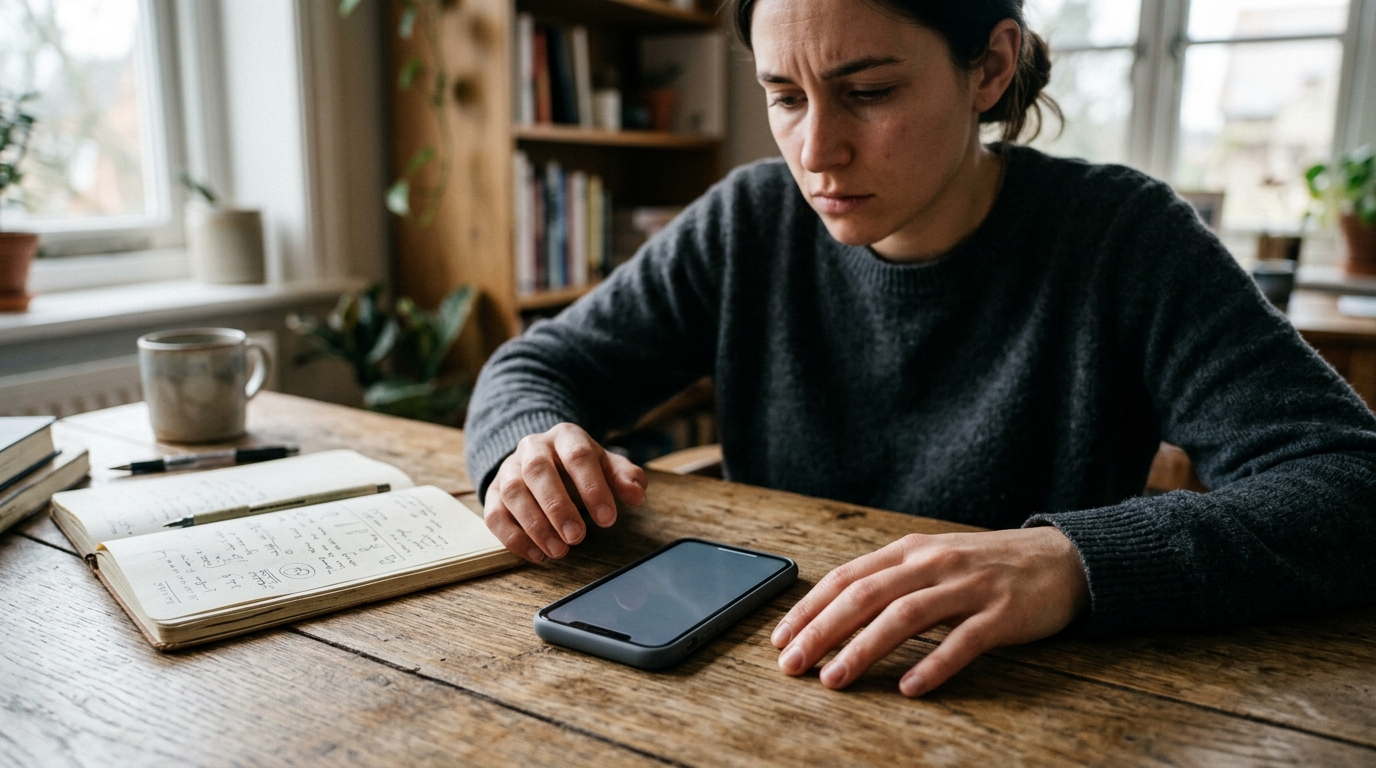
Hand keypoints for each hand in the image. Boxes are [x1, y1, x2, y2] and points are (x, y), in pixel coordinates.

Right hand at [483, 423, 646, 562]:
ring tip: (559, 551)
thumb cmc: (580, 465)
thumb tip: (637, 495)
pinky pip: (494, 514)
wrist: (543, 456)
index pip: (577, 455)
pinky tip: (536, 555)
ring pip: (513, 492)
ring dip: (535, 525)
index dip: (592, 487)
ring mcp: (509, 469)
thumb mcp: (606, 465)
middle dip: (558, 507)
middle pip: (538, 471)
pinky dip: (513, 537)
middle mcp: (532, 448)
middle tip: (577, 538)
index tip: (608, 519)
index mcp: (565, 436)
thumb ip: (625, 477)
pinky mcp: (493, 492)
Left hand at [771, 526, 1088, 695]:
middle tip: (792, 664)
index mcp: (909, 550)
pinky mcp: (1001, 614)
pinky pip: (962, 641)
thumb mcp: (932, 560)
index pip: (846, 577)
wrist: (1061, 559)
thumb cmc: (985, 566)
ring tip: (834, 679)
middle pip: (866, 595)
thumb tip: (832, 612)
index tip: (781, 639)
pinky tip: (910, 687)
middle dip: (822, 631)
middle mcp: (933, 563)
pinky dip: (933, 664)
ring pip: (905, 616)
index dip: (809, 608)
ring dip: (863, 649)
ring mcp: (968, 587)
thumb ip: (889, 580)